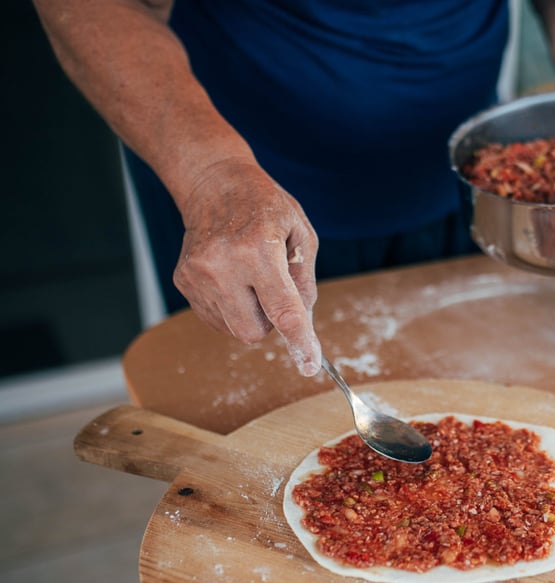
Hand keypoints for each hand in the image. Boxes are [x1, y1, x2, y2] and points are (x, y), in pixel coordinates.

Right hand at [174, 159, 322, 375]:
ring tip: (251, 276)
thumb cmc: (265, 207)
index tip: (310, 365)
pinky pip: (216, 318)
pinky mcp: (183, 281)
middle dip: (270, 322)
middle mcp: (223, 265)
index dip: (299, 341)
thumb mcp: (301, 234)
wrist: (213, 184)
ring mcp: (197, 275)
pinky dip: (232, 307)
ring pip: (234, 329)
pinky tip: (233, 278)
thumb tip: (302, 324)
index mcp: (258, 250)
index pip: (282, 309)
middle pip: (253, 331)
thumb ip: (304, 282)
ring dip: (250, 314)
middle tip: (273, 289)